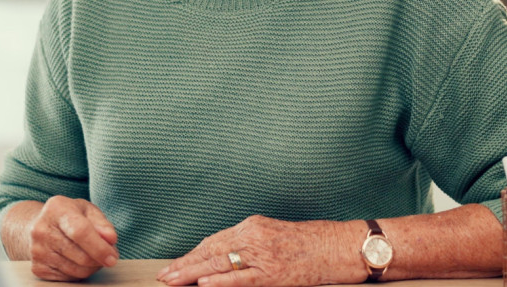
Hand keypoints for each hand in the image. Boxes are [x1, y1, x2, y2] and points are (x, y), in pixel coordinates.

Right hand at [28, 196, 118, 281]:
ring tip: (94, 256)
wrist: (40, 226)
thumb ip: (102, 224)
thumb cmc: (69, 216)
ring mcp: (37, 250)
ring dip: (91, 267)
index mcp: (57, 209)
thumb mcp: (88, 211)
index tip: (113, 257)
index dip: (99, 247)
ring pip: (76, 270)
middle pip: (80, 255)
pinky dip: (79, 273)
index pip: (81, 232)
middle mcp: (42, 229)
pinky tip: (78, 261)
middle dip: (99, 259)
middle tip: (108, 256)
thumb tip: (110, 239)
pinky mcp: (38, 268)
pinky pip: (67, 278)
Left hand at [156, 215, 366, 286]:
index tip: (174, 265)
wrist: (342, 245)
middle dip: (185, 264)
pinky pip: (242, 278)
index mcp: (253, 226)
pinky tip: (203, 284)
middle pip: (210, 251)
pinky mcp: (275, 272)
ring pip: (219, 264)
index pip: (213, 241)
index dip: (191, 254)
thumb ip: (251, 244)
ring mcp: (263, 254)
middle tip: (164, 276)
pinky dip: (221, 281)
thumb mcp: (276, 235)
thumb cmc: (313, 242)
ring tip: (172, 281)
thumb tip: (226, 259)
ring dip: (192, 274)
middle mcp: (254, 236)